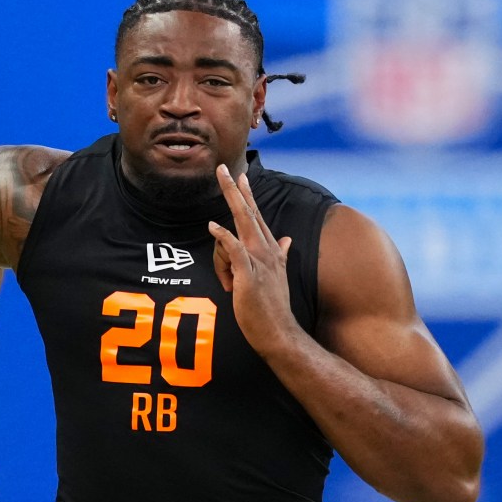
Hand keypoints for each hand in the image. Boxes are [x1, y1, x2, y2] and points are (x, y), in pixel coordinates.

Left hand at [208, 164, 299, 358]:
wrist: (278, 332)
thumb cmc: (273, 306)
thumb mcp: (278, 275)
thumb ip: (281, 254)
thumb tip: (288, 240)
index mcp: (271, 249)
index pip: (257, 216)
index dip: (247, 195)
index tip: (240, 176)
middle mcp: (266, 250)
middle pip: (247, 212)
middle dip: (234, 189)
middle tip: (221, 168)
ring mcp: (258, 261)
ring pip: (236, 231)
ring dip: (222, 249)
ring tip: (230, 282)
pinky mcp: (248, 274)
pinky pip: (233, 248)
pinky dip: (223, 236)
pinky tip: (213, 227)